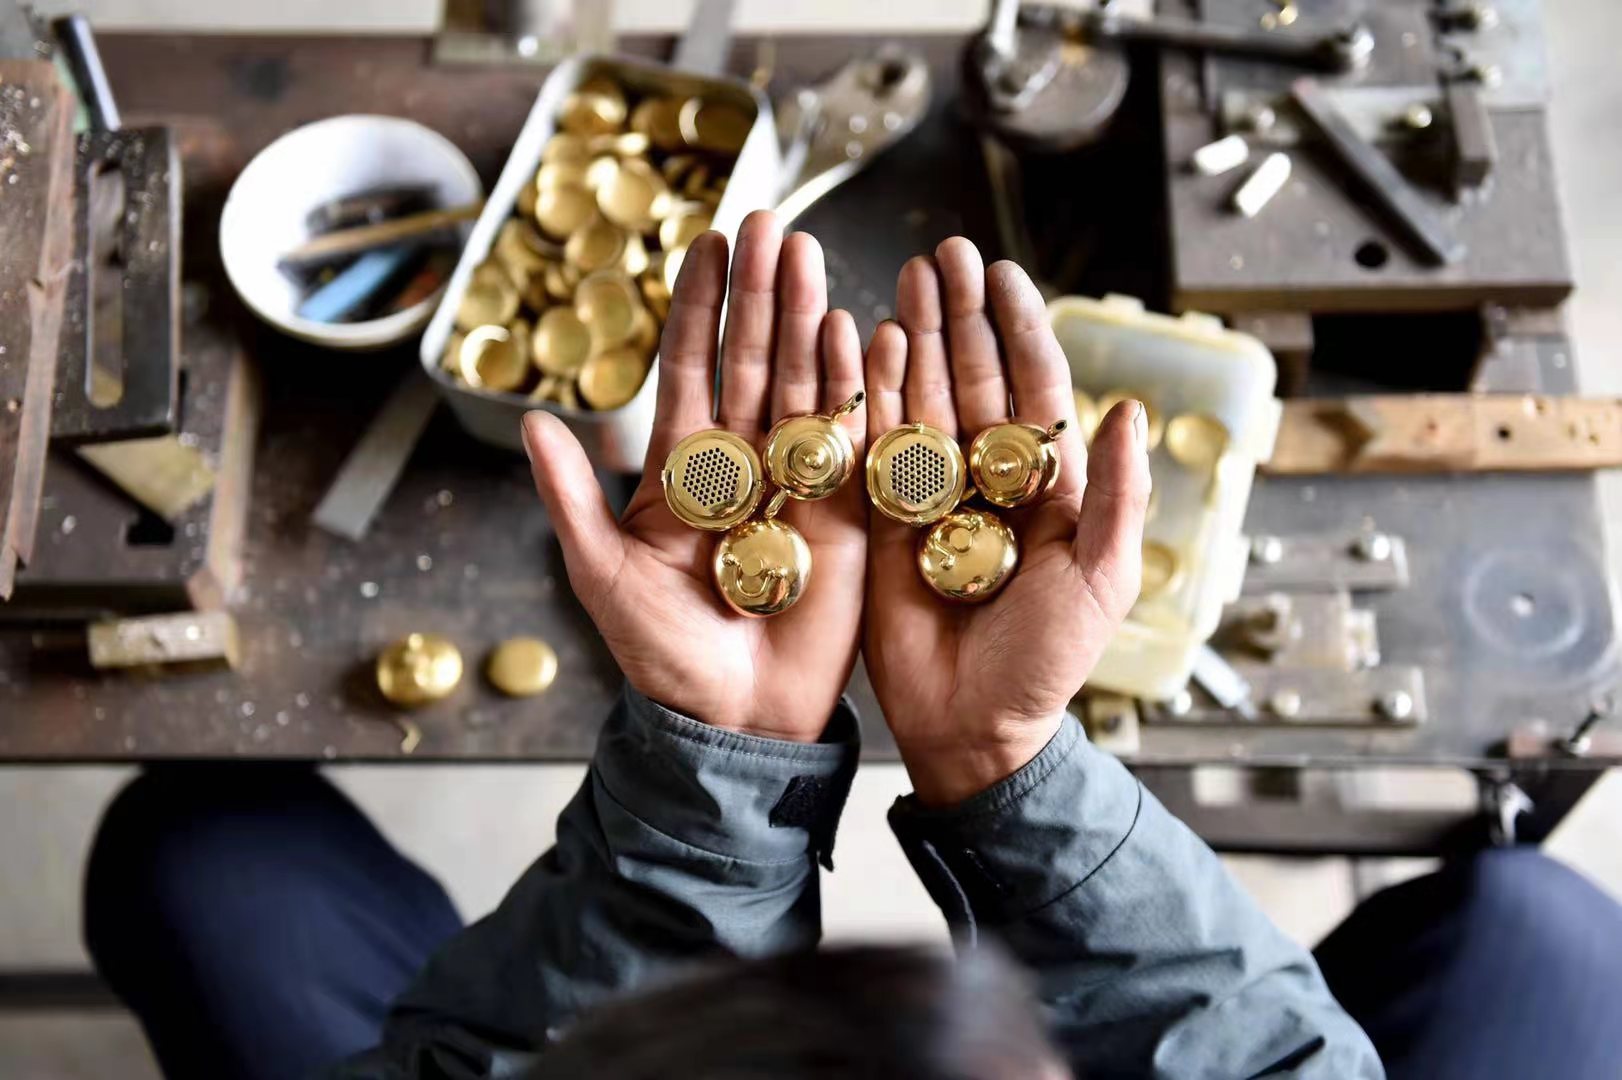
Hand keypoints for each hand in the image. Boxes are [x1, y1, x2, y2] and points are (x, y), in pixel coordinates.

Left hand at [523, 211, 866, 742]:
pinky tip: (856, 329)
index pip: (691, 367)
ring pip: (803, 384)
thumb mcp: (602, 575)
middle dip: (761, 292)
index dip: (699, 307)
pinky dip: (854, 385)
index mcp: (684, 468)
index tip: (708, 243)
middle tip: (771, 223)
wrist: (732, 720)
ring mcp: (799, 481)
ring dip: (808, 319)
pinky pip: (851, 438)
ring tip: (808, 254)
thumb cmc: (661, 656)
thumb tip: (533, 423)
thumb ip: (571, 499)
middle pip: (754, 360)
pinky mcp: (847, 513)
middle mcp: (744, 462)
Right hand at [863, 239, 1151, 804]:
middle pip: (972, 378)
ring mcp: (930, 496)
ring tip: (906, 278)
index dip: (1018, 328)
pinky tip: (863, 340)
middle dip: (958, 314)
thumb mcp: (1100, 575)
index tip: (1002, 271)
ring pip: (921, 399)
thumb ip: (1115, 492)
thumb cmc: (1047, 661)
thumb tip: (1128, 408)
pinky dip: (868, 393)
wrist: (973, 727)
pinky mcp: (880, 521)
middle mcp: (986, 479)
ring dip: (913, 337)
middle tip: (943, 253)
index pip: (1034, 387)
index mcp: (1045, 486)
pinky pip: (874, 446)